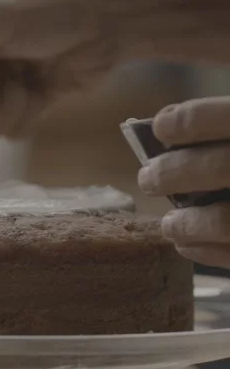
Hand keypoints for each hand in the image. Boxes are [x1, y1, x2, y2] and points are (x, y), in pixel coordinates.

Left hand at [138, 97, 229, 266]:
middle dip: (174, 173)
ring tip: (167, 224)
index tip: (159, 126)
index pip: (228, 116)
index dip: (190, 120)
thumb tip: (166, 129)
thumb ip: (223, 127)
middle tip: (146, 178)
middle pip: (220, 167)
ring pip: (225, 220)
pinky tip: (189, 244)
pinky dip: (206, 251)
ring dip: (187, 223)